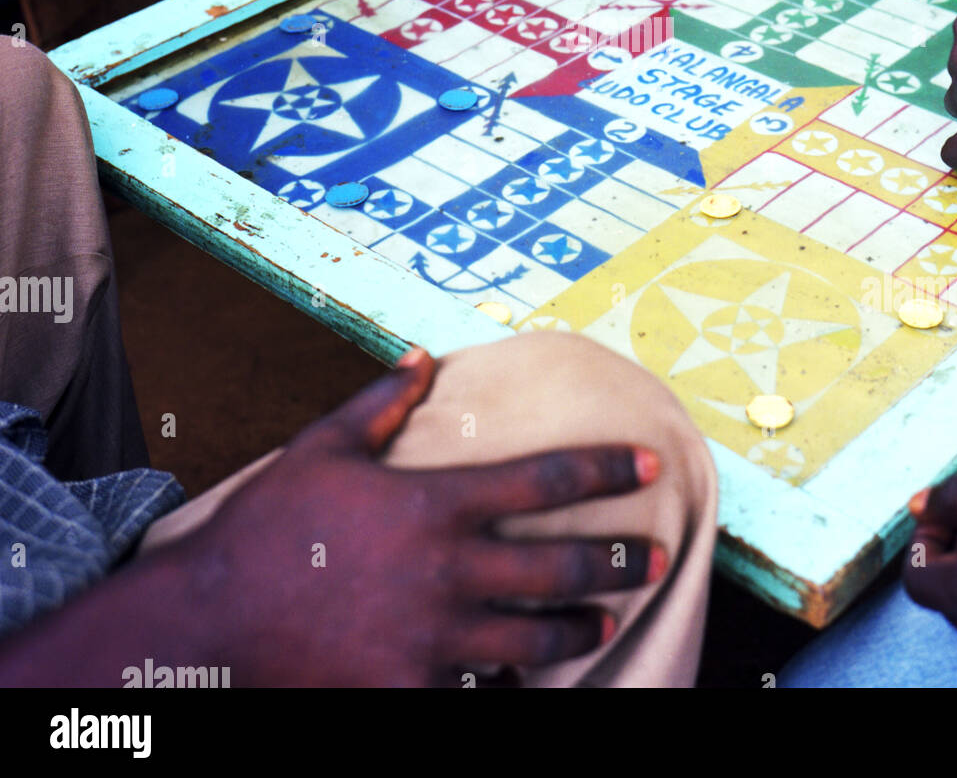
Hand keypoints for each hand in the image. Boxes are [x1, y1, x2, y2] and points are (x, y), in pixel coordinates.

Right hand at [168, 349, 664, 685]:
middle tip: (657, 557)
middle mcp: (446, 570)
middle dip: (620, 562)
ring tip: (606, 622)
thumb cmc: (266, 528)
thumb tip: (423, 356)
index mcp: (433, 503)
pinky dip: (511, 686)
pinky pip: (481, 694)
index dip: (605, 469)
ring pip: (535, 639)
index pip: (544, 479)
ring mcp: (432, 639)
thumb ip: (379, 402)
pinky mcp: (409, 690)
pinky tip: (526, 681)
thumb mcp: (319, 448)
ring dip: (581, 628)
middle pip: (560, 568)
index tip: (649, 462)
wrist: (206, 624)